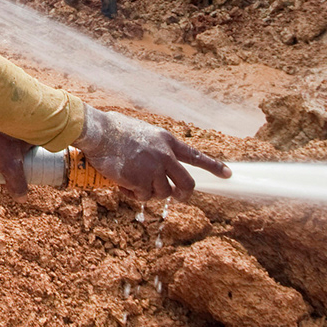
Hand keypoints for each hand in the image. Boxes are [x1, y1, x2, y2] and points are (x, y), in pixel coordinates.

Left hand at [0, 111, 33, 195]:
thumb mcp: (9, 164)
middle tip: (1, 185)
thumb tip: (22, 198)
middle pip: (17, 156)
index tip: (20, 181)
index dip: (30, 168)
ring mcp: (1, 127)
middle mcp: (18, 127)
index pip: (36, 153)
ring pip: (2, 152)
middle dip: (9, 173)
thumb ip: (18, 182)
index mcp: (29, 132)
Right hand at [75, 107, 228, 202]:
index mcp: (167, 141)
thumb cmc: (114, 130)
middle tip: (178, 197)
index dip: (214, 166)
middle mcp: (165, 156)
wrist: (98, 132)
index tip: (228, 174)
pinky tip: (124, 185)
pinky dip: (134, 195)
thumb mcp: (143, 132)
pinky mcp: (140, 181)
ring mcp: (154, 170)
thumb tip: (159, 164)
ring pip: (163, 194)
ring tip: (134, 183)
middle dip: (184, 195)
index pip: (195, 155)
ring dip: (150, 193)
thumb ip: (155, 147)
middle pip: (187, 184)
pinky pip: (143, 197)